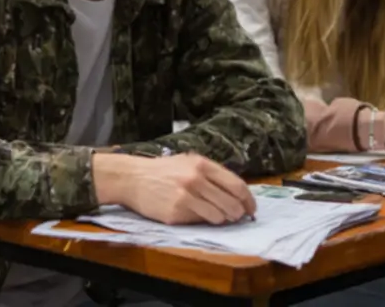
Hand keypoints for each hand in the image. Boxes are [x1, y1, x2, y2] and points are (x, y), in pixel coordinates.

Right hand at [92, 153, 255, 225]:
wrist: (132, 178)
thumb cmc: (162, 171)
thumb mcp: (187, 163)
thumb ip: (210, 174)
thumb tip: (235, 193)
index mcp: (202, 164)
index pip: (236, 185)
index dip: (248, 200)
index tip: (251, 209)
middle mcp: (196, 179)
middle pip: (231, 203)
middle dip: (238, 213)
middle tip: (238, 217)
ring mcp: (186, 197)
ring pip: (219, 216)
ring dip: (222, 220)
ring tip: (217, 217)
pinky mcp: (176, 213)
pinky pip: (199, 222)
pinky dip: (202, 222)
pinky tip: (194, 215)